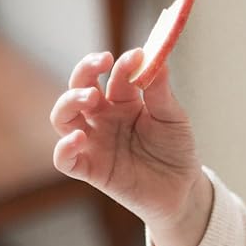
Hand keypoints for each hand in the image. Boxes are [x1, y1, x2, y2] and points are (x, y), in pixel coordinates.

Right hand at [50, 51, 212, 245]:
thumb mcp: (173, 118)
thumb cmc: (176, 151)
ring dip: (69, 101)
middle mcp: (103, 119)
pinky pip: (64, 160)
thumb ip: (161, 92)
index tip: (137, 56)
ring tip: (90, 96)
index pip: (111, 75)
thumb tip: (156, 57)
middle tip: (102, 63)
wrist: (182, 189)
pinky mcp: (91, 170)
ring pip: (63, 117)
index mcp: (122, 101)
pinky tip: (77, 138)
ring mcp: (95, 143)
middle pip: (79, 88)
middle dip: (85, 71)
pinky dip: (63, 148)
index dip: (121, 64)